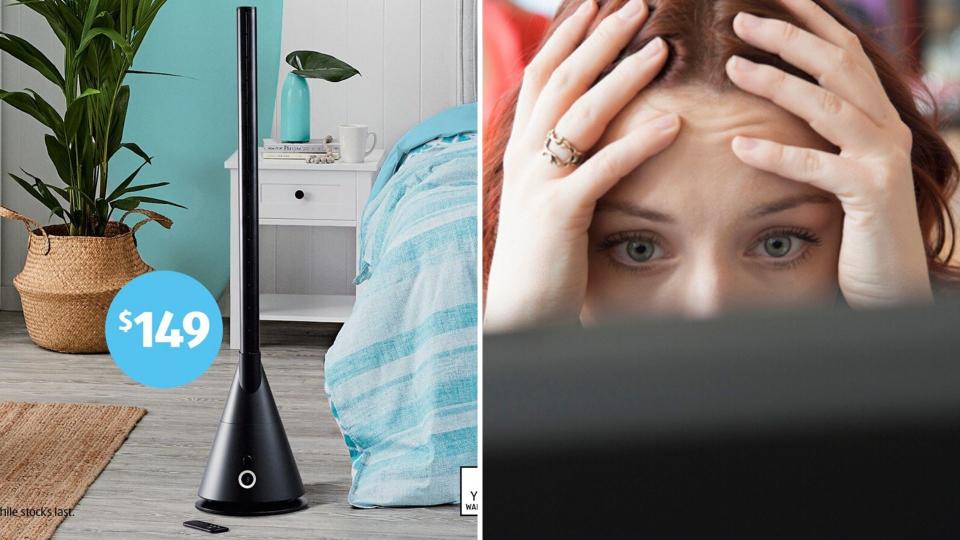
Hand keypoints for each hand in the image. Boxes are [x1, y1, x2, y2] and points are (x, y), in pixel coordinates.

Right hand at [484, 0, 680, 330]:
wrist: (520, 311)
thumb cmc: (541, 257)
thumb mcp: (543, 197)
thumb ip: (560, 161)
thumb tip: (588, 133)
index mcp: (521, 148)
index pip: (541, 77)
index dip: (569, 37)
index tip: (596, 5)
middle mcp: (524, 157)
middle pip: (562, 81)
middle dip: (600, 39)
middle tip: (635, 6)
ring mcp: (538, 183)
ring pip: (581, 115)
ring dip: (623, 77)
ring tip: (661, 49)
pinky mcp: (559, 214)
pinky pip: (602, 168)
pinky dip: (639, 141)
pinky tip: (672, 121)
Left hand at [726, 0, 932, 307]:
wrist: (892, 284)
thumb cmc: (855, 230)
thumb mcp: (838, 173)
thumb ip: (819, 139)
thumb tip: (769, 112)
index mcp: (877, 118)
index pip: (844, 54)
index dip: (811, 22)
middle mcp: (887, 129)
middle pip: (837, 65)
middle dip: (788, 36)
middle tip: (738, 19)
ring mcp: (884, 158)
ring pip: (828, 105)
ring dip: (777, 82)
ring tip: (732, 66)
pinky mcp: (872, 194)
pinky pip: (819, 166)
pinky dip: (777, 154)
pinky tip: (738, 145)